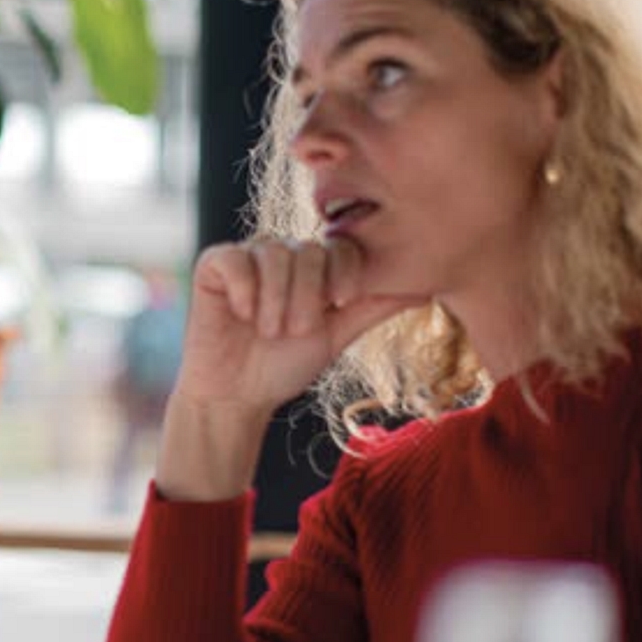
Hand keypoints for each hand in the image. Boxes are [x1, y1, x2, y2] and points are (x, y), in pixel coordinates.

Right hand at [174, 238, 424, 416]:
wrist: (236, 395)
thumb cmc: (285, 365)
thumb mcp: (338, 335)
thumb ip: (375, 307)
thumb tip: (428, 286)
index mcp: (313, 265)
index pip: (341, 246)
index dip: (344, 273)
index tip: (339, 304)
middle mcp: (280, 253)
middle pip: (308, 250)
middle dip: (307, 297)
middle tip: (295, 331)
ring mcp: (246, 256)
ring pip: (273, 255)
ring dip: (275, 301)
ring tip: (268, 331)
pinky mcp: (213, 265)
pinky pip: (234, 260)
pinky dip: (244, 290)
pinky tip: (243, 314)